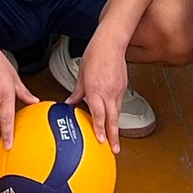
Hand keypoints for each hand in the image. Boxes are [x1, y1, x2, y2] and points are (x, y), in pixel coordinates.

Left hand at [67, 32, 132, 150]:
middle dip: (114, 136)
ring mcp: (118, 91)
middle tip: (115, 150)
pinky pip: (119, 104)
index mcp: (96, 89)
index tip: (101, 141)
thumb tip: (69, 104)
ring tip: (114, 140)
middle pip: (113, 119)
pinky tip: (113, 119)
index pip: (99, 114)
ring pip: (117, 113)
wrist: (111, 43)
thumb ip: (76, 93)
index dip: (100, 129)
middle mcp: (109, 92)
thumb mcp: (81, 75)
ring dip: (116, 127)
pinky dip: (116, 114)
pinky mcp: (123, 88)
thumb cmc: (95, 55)